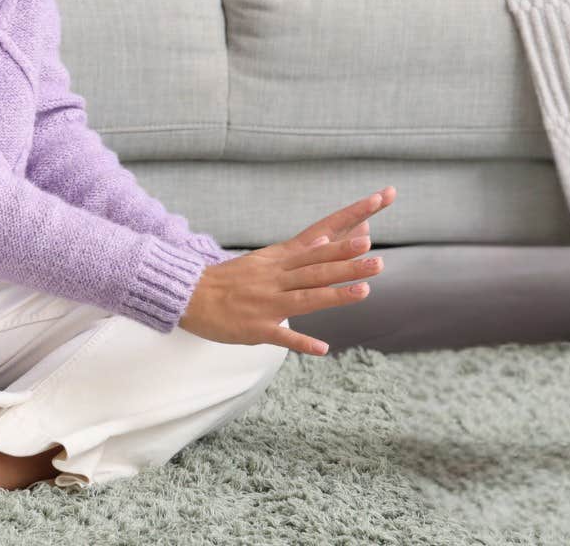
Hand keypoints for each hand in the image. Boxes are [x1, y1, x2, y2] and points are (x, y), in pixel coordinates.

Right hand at [177, 186, 394, 356]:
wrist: (192, 295)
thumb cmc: (234, 278)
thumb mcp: (268, 259)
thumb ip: (302, 252)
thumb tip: (330, 236)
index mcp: (281, 259)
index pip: (319, 236)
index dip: (346, 227)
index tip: (371, 221)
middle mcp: (278, 277)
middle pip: (317, 268)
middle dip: (347, 263)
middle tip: (377, 258)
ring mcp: (268, 302)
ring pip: (306, 297)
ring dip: (335, 294)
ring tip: (365, 291)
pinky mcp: (257, 328)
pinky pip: (282, 336)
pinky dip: (301, 342)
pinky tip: (322, 349)